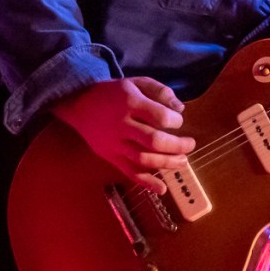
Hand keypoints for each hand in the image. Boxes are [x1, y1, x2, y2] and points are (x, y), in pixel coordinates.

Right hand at [49, 77, 194, 193]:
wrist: (79, 105)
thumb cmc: (113, 93)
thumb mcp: (136, 82)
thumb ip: (159, 91)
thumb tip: (180, 108)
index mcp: (130, 103)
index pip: (160, 116)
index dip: (175, 121)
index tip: (178, 121)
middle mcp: (123, 125)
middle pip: (153, 141)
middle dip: (177, 146)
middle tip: (190, 145)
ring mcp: (115, 144)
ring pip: (143, 159)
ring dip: (167, 163)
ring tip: (183, 162)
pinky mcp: (110, 157)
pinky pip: (129, 172)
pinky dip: (146, 182)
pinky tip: (162, 188)